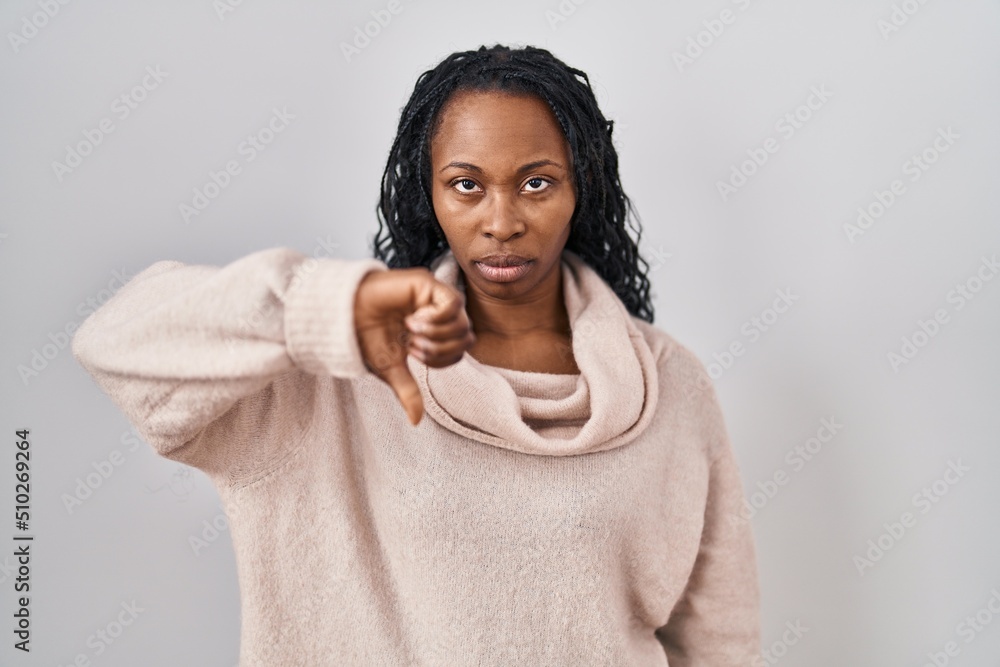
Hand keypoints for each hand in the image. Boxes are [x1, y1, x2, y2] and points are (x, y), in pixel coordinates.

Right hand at [353, 267, 475, 424]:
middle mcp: (439, 316)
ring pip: (463, 322)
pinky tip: (415, 317)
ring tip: (410, 330)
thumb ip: (408, 393)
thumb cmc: (366, 337)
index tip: (412, 353)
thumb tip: (416, 422)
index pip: (459, 351)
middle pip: (467, 338)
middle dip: (441, 349)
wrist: (345, 313)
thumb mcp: (391, 369)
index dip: (441, 359)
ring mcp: (435, 298)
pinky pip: (454, 304)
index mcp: (434, 334)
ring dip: (437, 334)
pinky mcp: (429, 284)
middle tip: (413, 345)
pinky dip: (437, 317)